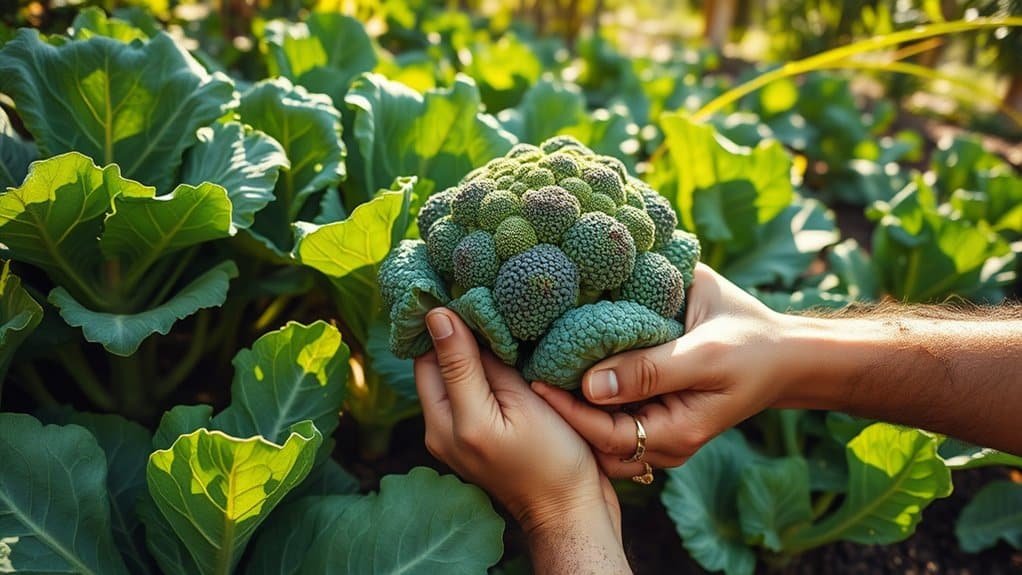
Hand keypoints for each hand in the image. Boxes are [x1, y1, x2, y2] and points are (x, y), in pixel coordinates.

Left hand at [414, 308, 620, 535]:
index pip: (430, 352)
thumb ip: (477, 362)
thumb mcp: (520, 404)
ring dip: (468, 353)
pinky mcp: (468, 441)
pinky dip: (477, 373)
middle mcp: (439, 431)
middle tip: (488, 306)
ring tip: (500, 330)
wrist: (569, 513)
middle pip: (433, 364)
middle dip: (455, 335)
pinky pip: (462, 395)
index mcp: (448, 421)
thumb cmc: (555, 459)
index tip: (471, 292)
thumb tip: (441, 317)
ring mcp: (451, 439)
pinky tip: (504, 361)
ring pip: (449, 377)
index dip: (447, 320)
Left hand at [534, 263, 790, 478]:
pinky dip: (590, 393)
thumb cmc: (748, 344)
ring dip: (572, 402)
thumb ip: (650, 369)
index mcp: (676, 432)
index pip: (605, 435)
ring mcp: (660, 430)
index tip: (535, 379)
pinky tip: (567, 363)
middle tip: (524, 372)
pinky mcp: (657, 411)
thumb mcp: (703, 353)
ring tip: (537, 367)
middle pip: (596, 437)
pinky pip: (615, 413)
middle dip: (561, 409)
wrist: (783, 350)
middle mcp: (663, 442)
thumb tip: (590, 383)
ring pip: (602, 428)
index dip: (568, 410)